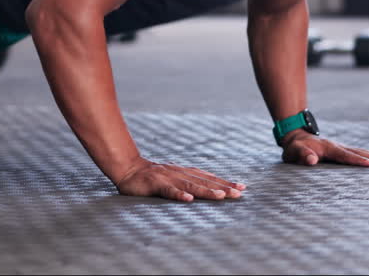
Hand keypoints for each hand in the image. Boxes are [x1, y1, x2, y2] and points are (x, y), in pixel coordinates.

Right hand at [113, 158, 246, 201]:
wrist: (127, 169)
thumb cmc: (151, 177)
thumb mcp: (172, 178)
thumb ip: (186, 183)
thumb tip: (206, 189)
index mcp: (184, 172)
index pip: (208, 177)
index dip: (224, 182)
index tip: (241, 187)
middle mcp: (179, 173)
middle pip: (203, 180)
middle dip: (222, 186)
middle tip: (239, 192)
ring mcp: (167, 178)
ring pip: (190, 185)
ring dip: (206, 191)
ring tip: (221, 196)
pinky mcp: (155, 184)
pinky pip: (168, 191)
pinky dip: (179, 195)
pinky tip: (188, 200)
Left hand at [279, 131, 368, 166]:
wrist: (296, 137)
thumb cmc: (295, 148)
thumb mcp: (294, 152)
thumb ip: (302, 155)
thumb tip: (311, 160)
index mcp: (328, 148)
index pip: (345, 155)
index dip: (357, 160)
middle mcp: (337, 146)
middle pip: (359, 151)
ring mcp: (341, 148)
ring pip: (361, 151)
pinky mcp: (342, 151)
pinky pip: (358, 153)